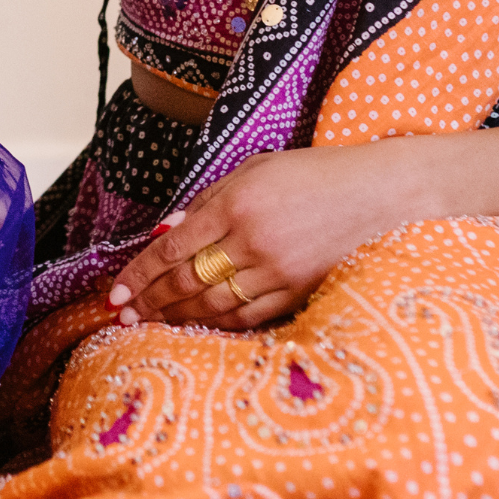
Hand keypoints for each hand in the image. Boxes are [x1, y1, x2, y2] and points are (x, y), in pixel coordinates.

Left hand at [106, 139, 410, 328]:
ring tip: (148, 325)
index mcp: (236, 204)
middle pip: (186, 281)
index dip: (139, 272)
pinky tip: (195, 327)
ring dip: (175, 318)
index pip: (172, 247)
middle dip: (149, 300)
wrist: (382, 193)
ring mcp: (277, 272)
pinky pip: (248, 316)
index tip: (115, 291)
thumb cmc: (316, 173)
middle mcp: (252, 241)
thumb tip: (166, 232)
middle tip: (122, 315)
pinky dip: (216, 324)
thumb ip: (208, 201)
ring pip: (212, 305)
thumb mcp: (255, 170)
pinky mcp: (299, 293)